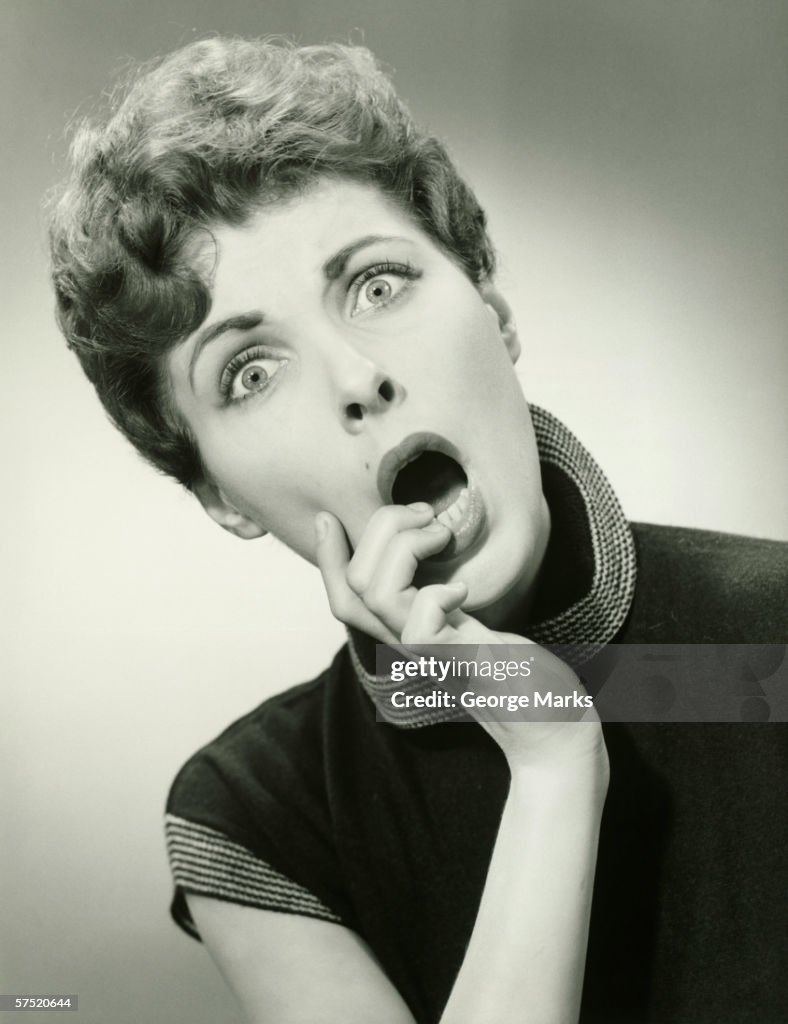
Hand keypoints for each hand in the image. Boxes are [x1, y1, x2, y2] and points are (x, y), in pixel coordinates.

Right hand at [315, 505, 605, 773]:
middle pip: (352, 586)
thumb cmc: (516, 668)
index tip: (327, 518)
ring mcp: (428, 652)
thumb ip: (442, 592)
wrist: (550, 722)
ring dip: (406, 546)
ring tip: (442, 537)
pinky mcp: (455, 659)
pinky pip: (418, 624)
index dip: (327, 557)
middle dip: (380, 530)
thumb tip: (429, 542)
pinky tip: (464, 589)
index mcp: (403, 629)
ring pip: (375, 593)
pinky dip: (437, 592)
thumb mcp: (471, 619)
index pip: (343, 595)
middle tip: (423, 514)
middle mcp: (406, 642)